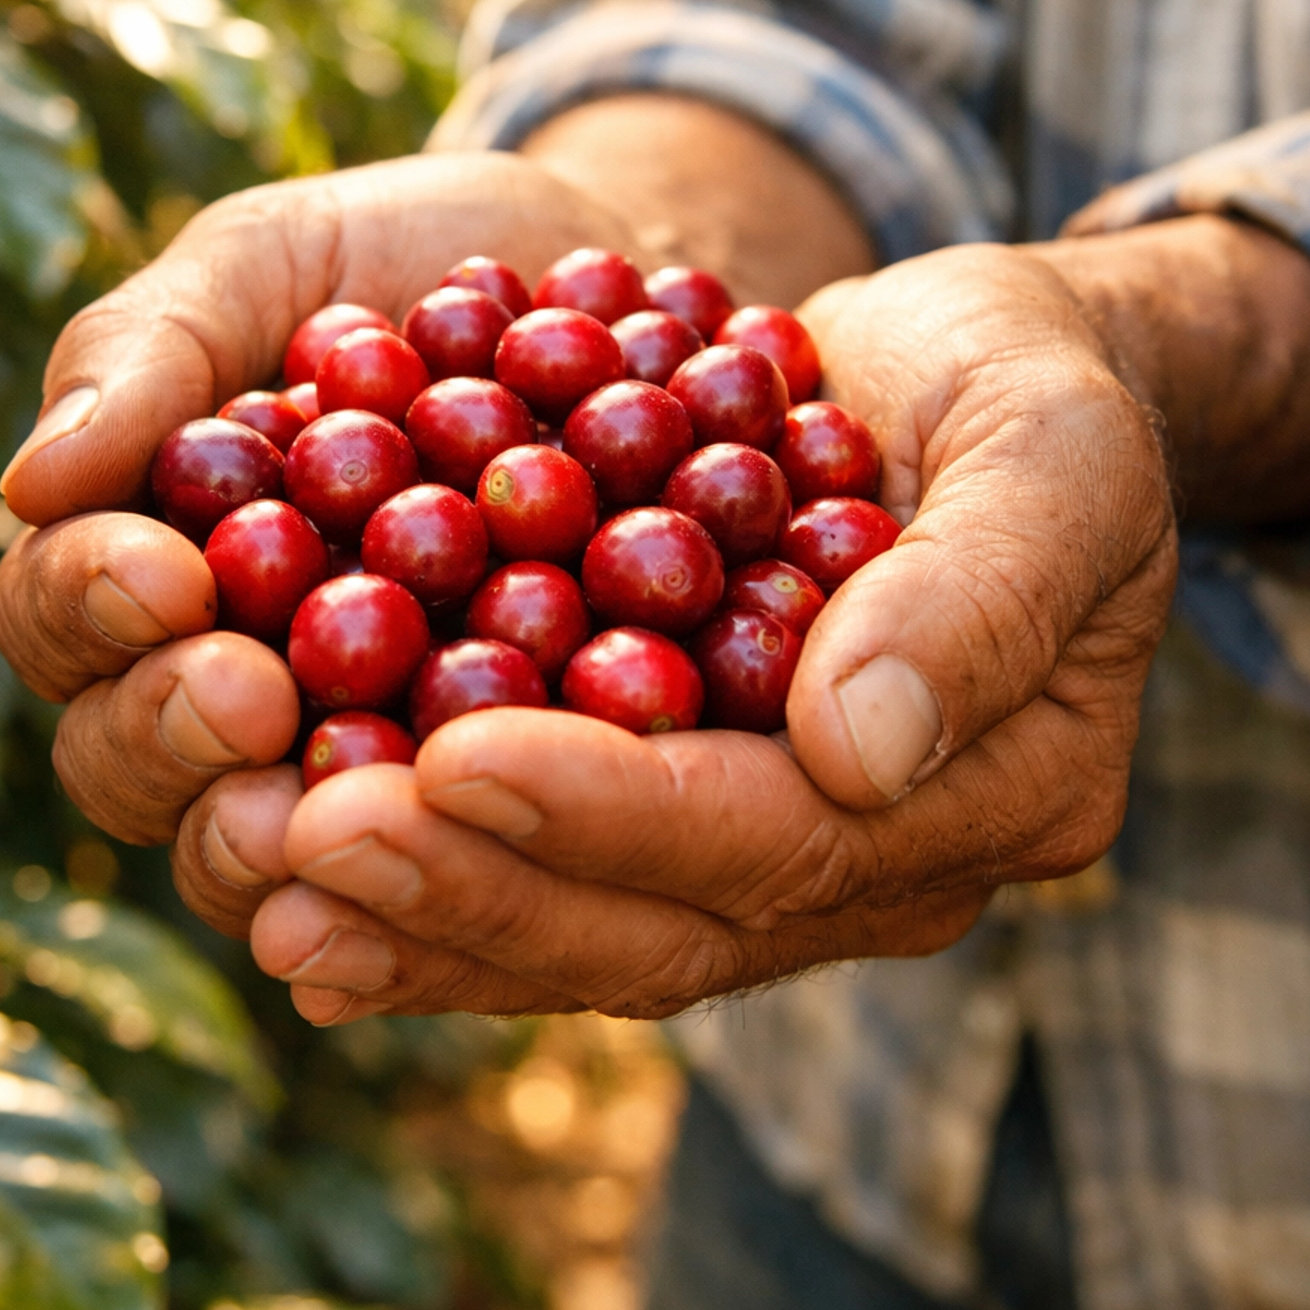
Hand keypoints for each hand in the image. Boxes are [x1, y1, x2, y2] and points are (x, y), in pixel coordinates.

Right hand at [0, 151, 636, 877]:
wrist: (604, 288)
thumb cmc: (399, 265)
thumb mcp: (271, 263)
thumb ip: (151, 351)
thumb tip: (33, 481)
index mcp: (136, 572)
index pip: (60, 616)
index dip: (93, 603)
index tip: (166, 571)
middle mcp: (223, 693)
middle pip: (136, 767)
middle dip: (175, 738)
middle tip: (250, 697)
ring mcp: (356, 757)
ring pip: (279, 847)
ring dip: (293, 837)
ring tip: (342, 807)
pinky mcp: (499, 787)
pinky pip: (463, 853)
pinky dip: (470, 852)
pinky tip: (501, 833)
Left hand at [237, 241, 1179, 1021]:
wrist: (979, 380)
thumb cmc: (1032, 385)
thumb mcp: (1051, 441)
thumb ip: (980, 593)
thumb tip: (857, 749)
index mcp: (998, 794)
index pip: (785, 836)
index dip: (617, 811)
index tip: (456, 760)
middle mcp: (881, 865)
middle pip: (660, 921)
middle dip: (475, 885)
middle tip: (301, 838)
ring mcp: (777, 857)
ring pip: (582, 928)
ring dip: (416, 910)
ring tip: (257, 867)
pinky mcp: (682, 812)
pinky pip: (547, 875)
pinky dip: (423, 877)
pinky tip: (283, 865)